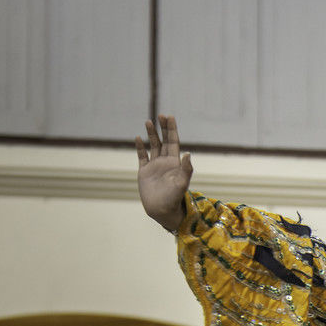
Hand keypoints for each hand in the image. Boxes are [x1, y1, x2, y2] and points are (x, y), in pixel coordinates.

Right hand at [135, 115, 191, 232]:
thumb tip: (188, 153)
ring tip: (148, 121)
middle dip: (163, 128)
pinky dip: (140, 147)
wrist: (162, 210)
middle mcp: (165, 162)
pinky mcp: (145, 171)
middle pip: (164, 140)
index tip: (169, 117)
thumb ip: (186, 168)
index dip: (172, 129)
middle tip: (160, 115)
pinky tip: (138, 138)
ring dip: (151, 134)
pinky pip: (142, 156)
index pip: (174, 141)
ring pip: (153, 146)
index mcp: (175, 163)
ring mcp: (155, 166)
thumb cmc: (174, 198)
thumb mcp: (182, 182)